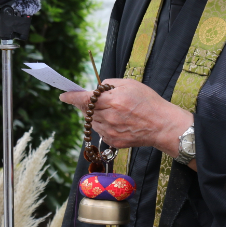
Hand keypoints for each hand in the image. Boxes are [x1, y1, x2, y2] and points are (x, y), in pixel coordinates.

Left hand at [59, 78, 193, 156]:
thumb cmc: (149, 102)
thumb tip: (96, 89)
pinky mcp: (113, 142)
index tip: (63, 96)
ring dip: (94, 114)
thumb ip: (109, 85)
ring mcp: (110, 132)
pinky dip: (102, 124)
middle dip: (84, 104)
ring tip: (109, 109)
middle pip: (86, 111)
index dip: (71, 97)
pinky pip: (100, 131)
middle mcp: (109, 117)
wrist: (162, 126)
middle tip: (90, 99)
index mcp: (113, 101)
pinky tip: (114, 120)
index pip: (84, 99)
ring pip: (92, 121)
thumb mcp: (130, 84)